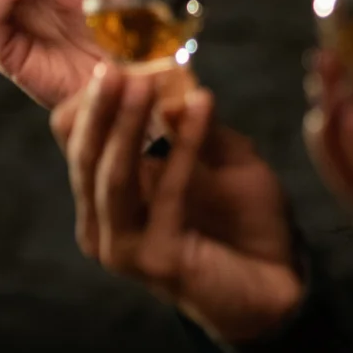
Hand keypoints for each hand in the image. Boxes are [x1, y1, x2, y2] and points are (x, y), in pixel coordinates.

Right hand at [53, 71, 301, 340]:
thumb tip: (165, 86)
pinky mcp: (153, 260)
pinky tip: (202, 108)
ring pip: (110, 174)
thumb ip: (189, 130)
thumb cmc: (245, 224)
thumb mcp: (219, 161)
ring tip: (144, 82)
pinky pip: (165, 192)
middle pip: (82, 156)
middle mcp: (99, 225)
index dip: (89, 102)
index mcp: (102, 200)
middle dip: (99, 107)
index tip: (117, 62)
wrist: (279, 290)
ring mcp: (120, 247)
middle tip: (116, 67)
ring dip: (127, 123)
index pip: (73, 142)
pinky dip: (185, 146)